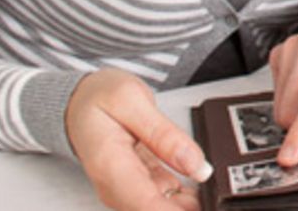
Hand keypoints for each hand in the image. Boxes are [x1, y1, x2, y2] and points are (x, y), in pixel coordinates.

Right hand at [66, 69, 210, 210]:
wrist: (80, 100)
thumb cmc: (98, 97)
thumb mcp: (133, 100)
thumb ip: (165, 134)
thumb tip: (197, 166)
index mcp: (110, 164)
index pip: (147, 206)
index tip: (206, 206)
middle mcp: (115, 185)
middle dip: (190, 207)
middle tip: (217, 196)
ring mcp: (126, 188)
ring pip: (164, 208)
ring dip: (191, 203)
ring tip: (215, 188)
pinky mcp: (138, 186)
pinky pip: (166, 199)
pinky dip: (186, 194)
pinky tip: (201, 181)